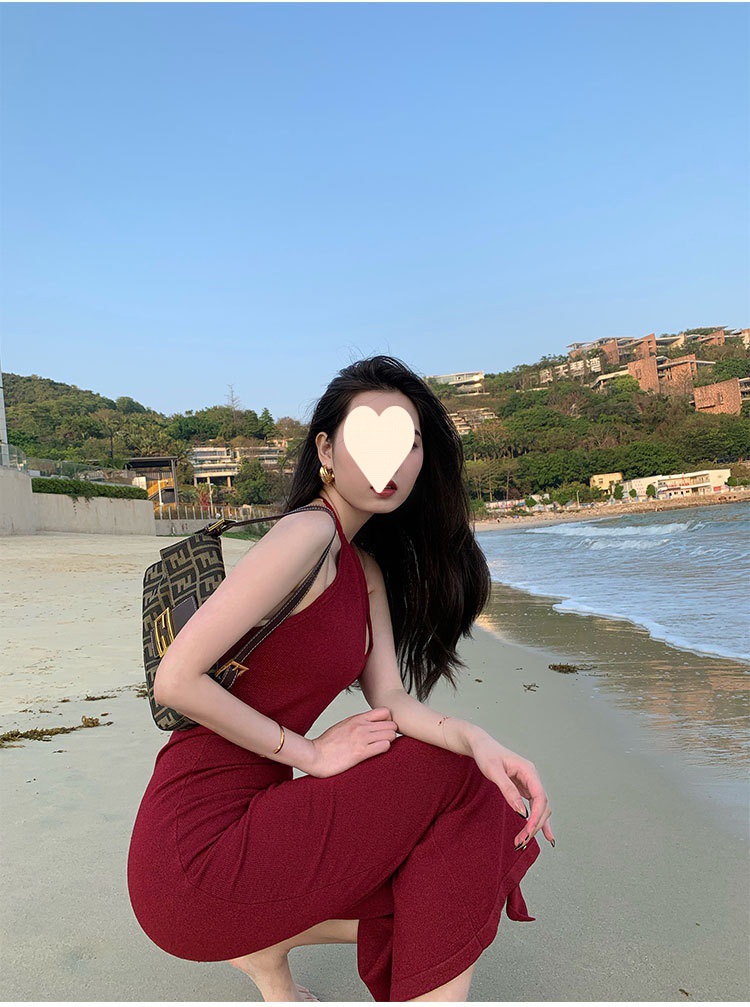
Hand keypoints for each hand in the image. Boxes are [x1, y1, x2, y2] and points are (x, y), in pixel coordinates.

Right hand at [308, 707, 398, 778]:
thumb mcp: (343, 726)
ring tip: (381, 746)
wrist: (314, 755)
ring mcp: (362, 738)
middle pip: (391, 724)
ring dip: (389, 741)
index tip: (385, 729)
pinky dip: (384, 749)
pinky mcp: (361, 752)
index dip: (388, 721)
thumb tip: (368, 726)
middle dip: (391, 732)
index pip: (385, 711)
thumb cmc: (327, 744)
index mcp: (357, 718)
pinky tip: (377, 752)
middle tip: (385, 740)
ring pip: (390, 735)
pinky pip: (384, 746)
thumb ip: (357, 724)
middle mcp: (361, 726)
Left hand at [471, 733, 554, 849]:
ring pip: (540, 808)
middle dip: (534, 824)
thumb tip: (522, 812)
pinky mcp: (524, 789)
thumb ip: (508, 790)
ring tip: (524, 841)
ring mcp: (529, 783)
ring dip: (535, 825)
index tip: (527, 830)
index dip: (537, 815)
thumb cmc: (486, 754)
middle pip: (542, 805)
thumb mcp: (494, 771)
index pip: (540, 797)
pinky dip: (538, 821)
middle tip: (521, 841)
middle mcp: (532, 777)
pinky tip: (545, 835)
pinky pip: (535, 807)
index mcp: (528, 770)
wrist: (481, 745)